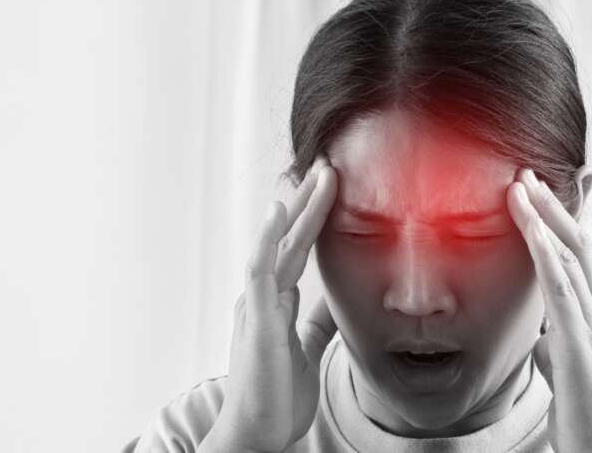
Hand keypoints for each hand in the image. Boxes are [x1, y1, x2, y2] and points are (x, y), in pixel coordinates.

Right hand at [203, 155, 338, 452]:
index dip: (314, 219)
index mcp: (276, 301)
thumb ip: (318, 319)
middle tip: (329, 165)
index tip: (332, 189)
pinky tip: (279, 210)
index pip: (299, 250)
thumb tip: (335, 297)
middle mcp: (264, 295)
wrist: (259, 429)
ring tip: (317, 174)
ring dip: (298, 208)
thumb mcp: (307, 347)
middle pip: (290, 238)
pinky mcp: (255, 317)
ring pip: (278, 243)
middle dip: (310, 202)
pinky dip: (268, 236)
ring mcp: (258, 303)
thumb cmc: (278, 392)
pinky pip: (260, 268)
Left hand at [507, 168, 591, 451]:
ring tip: (521, 189)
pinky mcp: (582, 344)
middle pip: (577, 245)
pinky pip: (564, 292)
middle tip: (524, 175)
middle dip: (550, 207)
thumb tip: (538, 324)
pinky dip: (549, 259)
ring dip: (544, 221)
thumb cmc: (580, 403)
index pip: (577, 254)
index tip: (534, 190)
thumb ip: (552, 334)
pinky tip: (535, 236)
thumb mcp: (560, 357)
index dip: (558, 220)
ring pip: (570, 259)